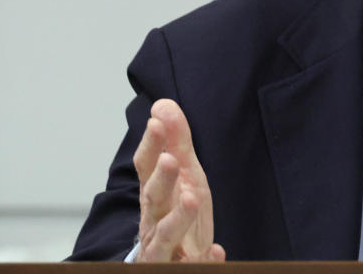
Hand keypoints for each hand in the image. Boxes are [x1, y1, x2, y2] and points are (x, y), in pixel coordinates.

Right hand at [132, 99, 225, 261]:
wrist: (172, 260)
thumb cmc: (176, 211)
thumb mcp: (183, 174)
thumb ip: (175, 142)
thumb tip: (163, 105)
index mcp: (154, 193)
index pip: (146, 167)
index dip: (151, 146)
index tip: (157, 123)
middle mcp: (154, 219)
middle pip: (153, 199)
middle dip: (161, 179)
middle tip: (171, 160)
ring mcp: (165, 247)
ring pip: (165, 236)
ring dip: (178, 218)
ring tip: (192, 198)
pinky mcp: (180, 267)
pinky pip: (192, 266)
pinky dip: (204, 260)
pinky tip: (216, 251)